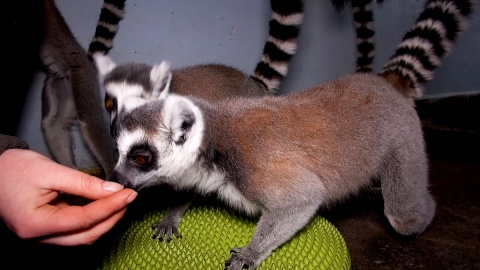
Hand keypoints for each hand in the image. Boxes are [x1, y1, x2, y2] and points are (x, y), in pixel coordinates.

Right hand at [0, 149, 136, 245]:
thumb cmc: (11, 169)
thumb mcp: (50, 171)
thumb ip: (83, 183)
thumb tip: (112, 189)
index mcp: (35, 224)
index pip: (84, 220)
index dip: (110, 207)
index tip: (128, 194)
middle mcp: (37, 237)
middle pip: (86, 235)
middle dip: (112, 217)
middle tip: (128, 198)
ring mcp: (41, 236)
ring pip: (82, 236)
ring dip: (104, 220)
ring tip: (119, 201)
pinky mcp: (46, 230)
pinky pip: (74, 231)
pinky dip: (92, 219)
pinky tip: (103, 205)